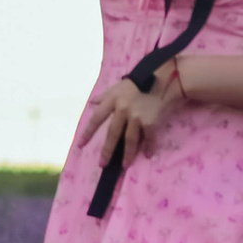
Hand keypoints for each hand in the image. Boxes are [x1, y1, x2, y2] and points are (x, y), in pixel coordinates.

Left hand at [80, 59, 180, 174]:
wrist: (162, 77)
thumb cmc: (138, 82)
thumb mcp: (118, 86)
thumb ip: (105, 96)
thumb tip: (92, 103)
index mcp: (112, 100)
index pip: (96, 119)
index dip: (88, 133)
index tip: (80, 145)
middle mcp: (122, 109)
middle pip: (112, 134)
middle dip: (107, 151)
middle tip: (102, 165)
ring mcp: (137, 116)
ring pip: (130, 140)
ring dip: (127, 154)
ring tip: (125, 165)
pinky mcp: (150, 121)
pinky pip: (149, 138)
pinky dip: (149, 147)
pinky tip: (147, 154)